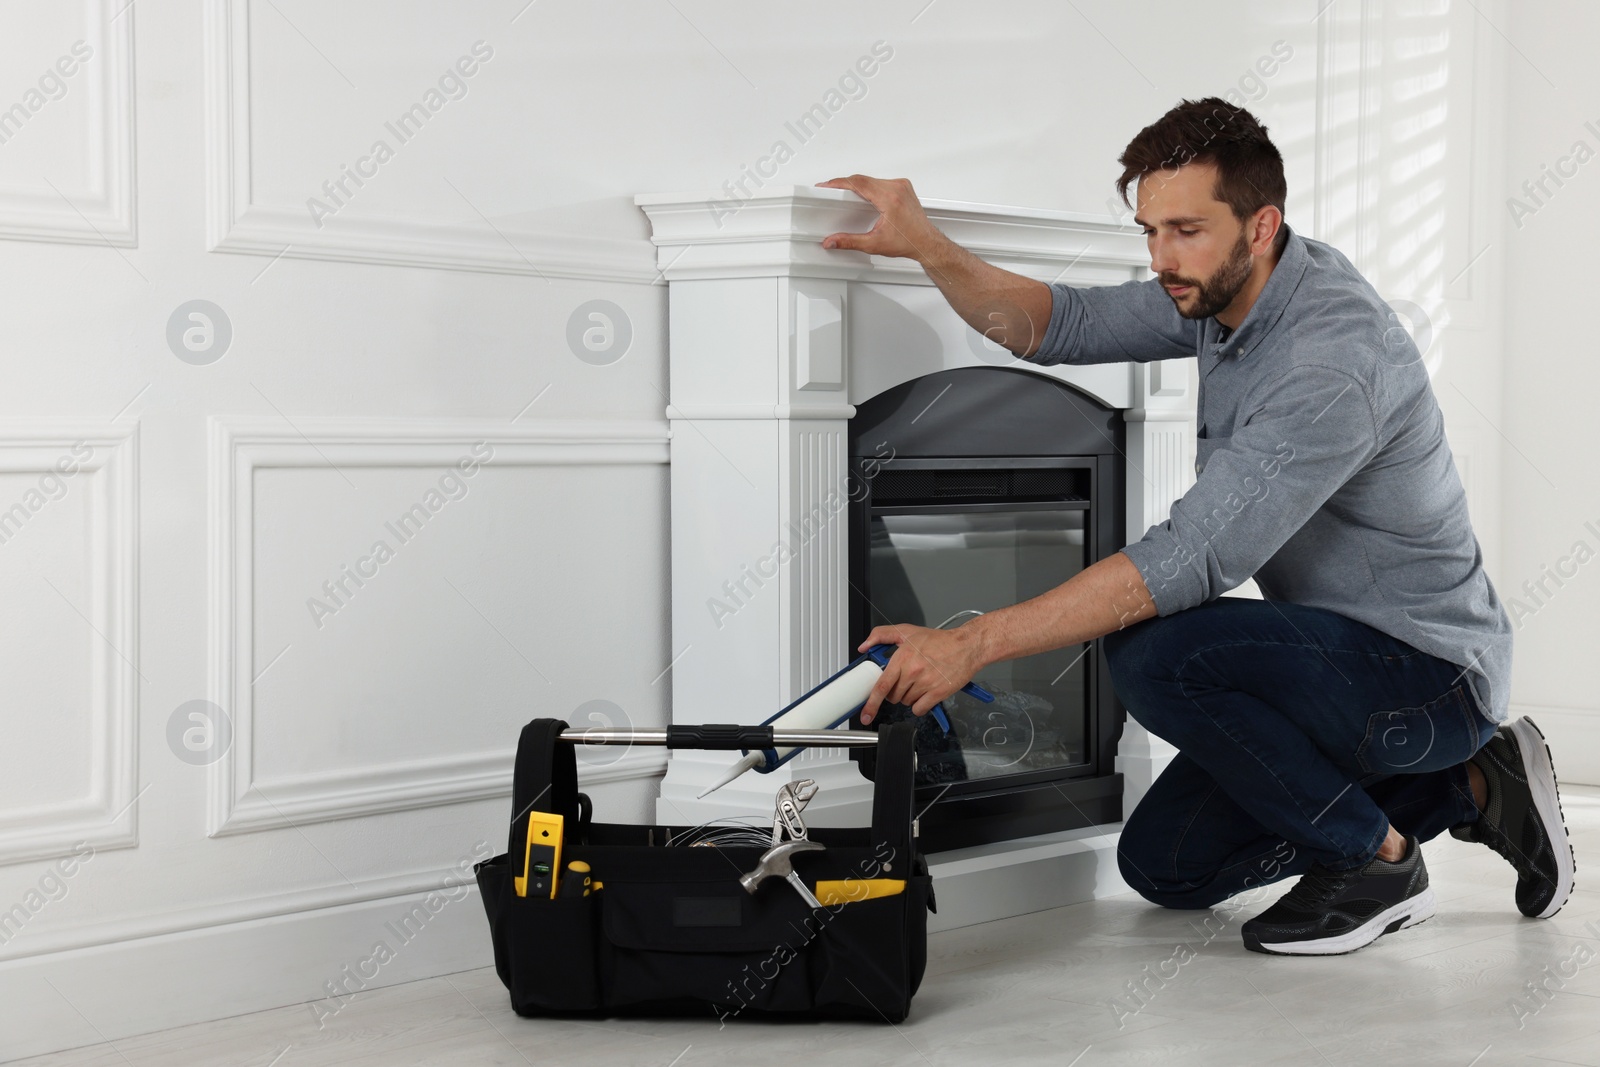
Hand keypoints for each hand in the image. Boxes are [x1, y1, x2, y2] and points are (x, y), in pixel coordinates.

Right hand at [815, 175, 946, 263]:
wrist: (926, 242)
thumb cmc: (908, 242)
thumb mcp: (874, 244)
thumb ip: (849, 242)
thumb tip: (833, 241)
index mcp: (890, 199)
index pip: (859, 183)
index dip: (839, 183)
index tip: (828, 185)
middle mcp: (897, 188)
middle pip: (863, 179)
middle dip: (846, 185)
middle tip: (832, 191)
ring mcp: (901, 185)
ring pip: (872, 178)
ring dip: (858, 185)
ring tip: (846, 194)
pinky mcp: (904, 186)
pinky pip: (881, 181)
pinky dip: (870, 186)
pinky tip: (864, 194)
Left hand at [856, 623, 984, 724]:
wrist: (966, 646)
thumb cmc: (938, 640)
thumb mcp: (906, 631)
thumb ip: (881, 635)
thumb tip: (864, 646)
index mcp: (903, 658)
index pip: (881, 686)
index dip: (871, 704)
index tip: (866, 714)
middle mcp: (913, 672)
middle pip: (893, 696)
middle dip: (895, 691)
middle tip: (905, 680)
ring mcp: (926, 684)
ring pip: (906, 703)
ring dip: (909, 697)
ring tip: (919, 682)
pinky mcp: (938, 693)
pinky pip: (920, 709)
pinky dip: (920, 705)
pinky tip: (925, 693)